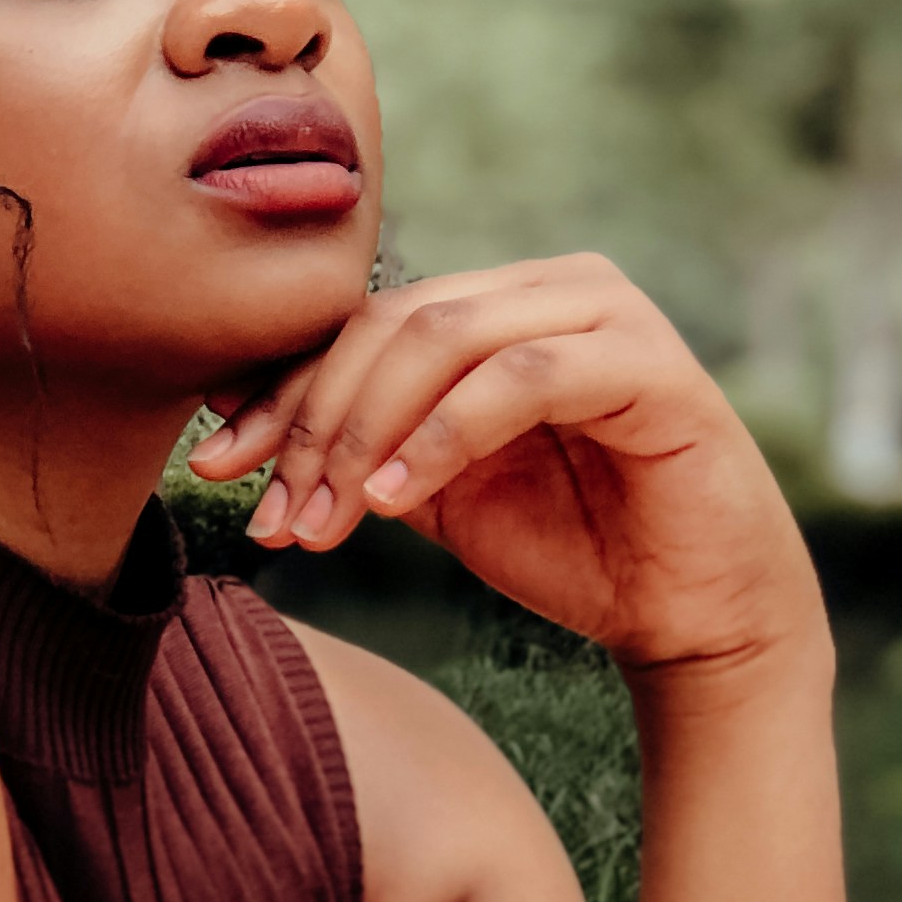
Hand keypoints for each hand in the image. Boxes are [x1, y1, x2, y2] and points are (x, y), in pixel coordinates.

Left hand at [186, 253, 819, 676]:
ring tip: (326, 519)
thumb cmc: (571, 547)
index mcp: (499, 304)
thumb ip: (364, 445)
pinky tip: (397, 499)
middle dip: (313, 420)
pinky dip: (444, 435)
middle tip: (272, 512)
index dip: (280, 391)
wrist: (688, 614)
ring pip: (446, 339)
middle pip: (393, 322)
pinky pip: (522, 377)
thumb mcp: (437, 493)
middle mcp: (552, 287)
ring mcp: (607, 314)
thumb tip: (239, 429)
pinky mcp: (651, 365)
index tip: (213, 464)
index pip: (364, 322)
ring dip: (366, 433)